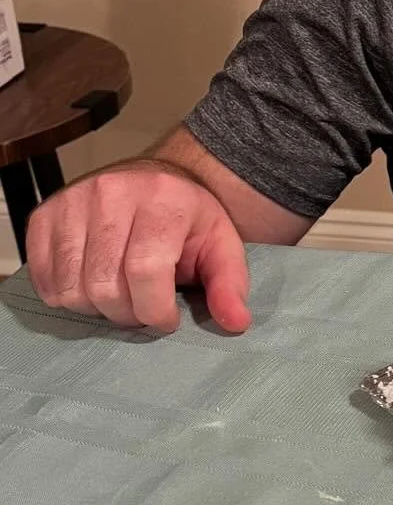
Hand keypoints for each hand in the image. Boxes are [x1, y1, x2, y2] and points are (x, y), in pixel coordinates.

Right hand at [25, 162, 251, 332]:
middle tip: (143, 308)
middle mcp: (112, 192)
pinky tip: (92, 285)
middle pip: (104, 285)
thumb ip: (229, 284)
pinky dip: (67, 296)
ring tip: (120, 296)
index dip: (155, 310)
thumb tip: (236, 323)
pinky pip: (44, 280)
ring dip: (96, 308)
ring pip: (70, 288)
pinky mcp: (44, 215)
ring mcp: (72, 201)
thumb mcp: (221, 246)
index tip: (167, 318)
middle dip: (127, 314)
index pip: (145, 271)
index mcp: (163, 198)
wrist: (158, 181)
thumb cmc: (189, 220)